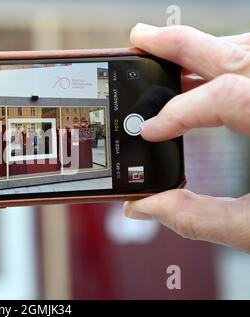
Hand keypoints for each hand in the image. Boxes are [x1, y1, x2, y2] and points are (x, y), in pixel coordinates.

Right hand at [123, 24, 249, 251]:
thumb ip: (197, 217)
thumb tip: (146, 207)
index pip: (225, 98)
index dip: (178, 113)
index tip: (151, 131)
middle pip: (237, 52)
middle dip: (180, 44)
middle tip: (140, 38)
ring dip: (206, 49)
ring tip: (169, 54)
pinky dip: (231, 60)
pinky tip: (212, 71)